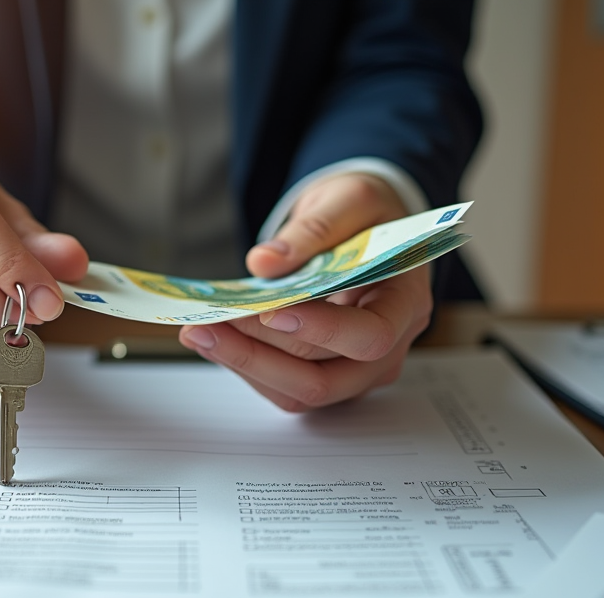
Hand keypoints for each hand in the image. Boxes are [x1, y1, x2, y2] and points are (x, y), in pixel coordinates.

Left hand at [178, 173, 432, 410]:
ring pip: (298, 392)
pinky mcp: (326, 374)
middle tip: (208, 324)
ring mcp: (357, 371)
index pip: (371, 336)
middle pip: (323, 377)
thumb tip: (265, 262)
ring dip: (243, 364)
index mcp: (405, 304)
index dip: (321, 330)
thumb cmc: (367, 215)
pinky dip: (247, 365)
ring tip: (198, 331)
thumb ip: (314, 229)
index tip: (271, 311)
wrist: (366, 228)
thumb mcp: (350, 200)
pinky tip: (215, 338)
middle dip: (258, 352)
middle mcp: (387, 349)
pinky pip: (284, 387)